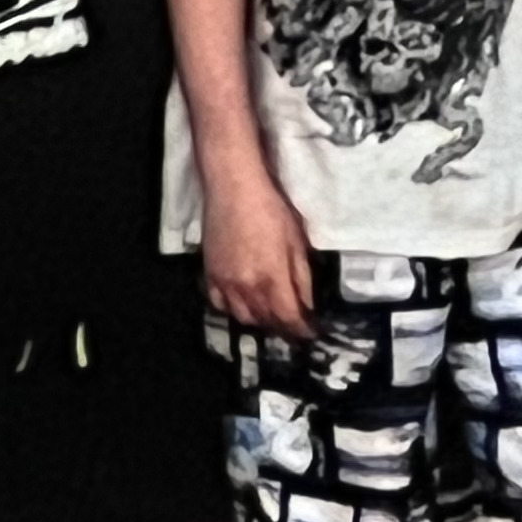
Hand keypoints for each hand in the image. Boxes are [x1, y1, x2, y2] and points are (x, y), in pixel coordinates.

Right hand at [202, 175, 317, 340]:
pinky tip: (243, 302)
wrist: (233, 188)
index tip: (311, 333)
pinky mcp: (209, 275)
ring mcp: (225, 284)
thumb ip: (302, 277)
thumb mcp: (297, 241)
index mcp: (272, 278)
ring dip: (260, 319)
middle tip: (293, 321)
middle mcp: (246, 288)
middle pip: (267, 321)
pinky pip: (220, 305)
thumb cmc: (271, 209)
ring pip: (244, 318)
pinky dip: (234, 309)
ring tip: (271, 312)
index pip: (289, 319)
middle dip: (283, 325)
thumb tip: (307, 306)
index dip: (302, 331)